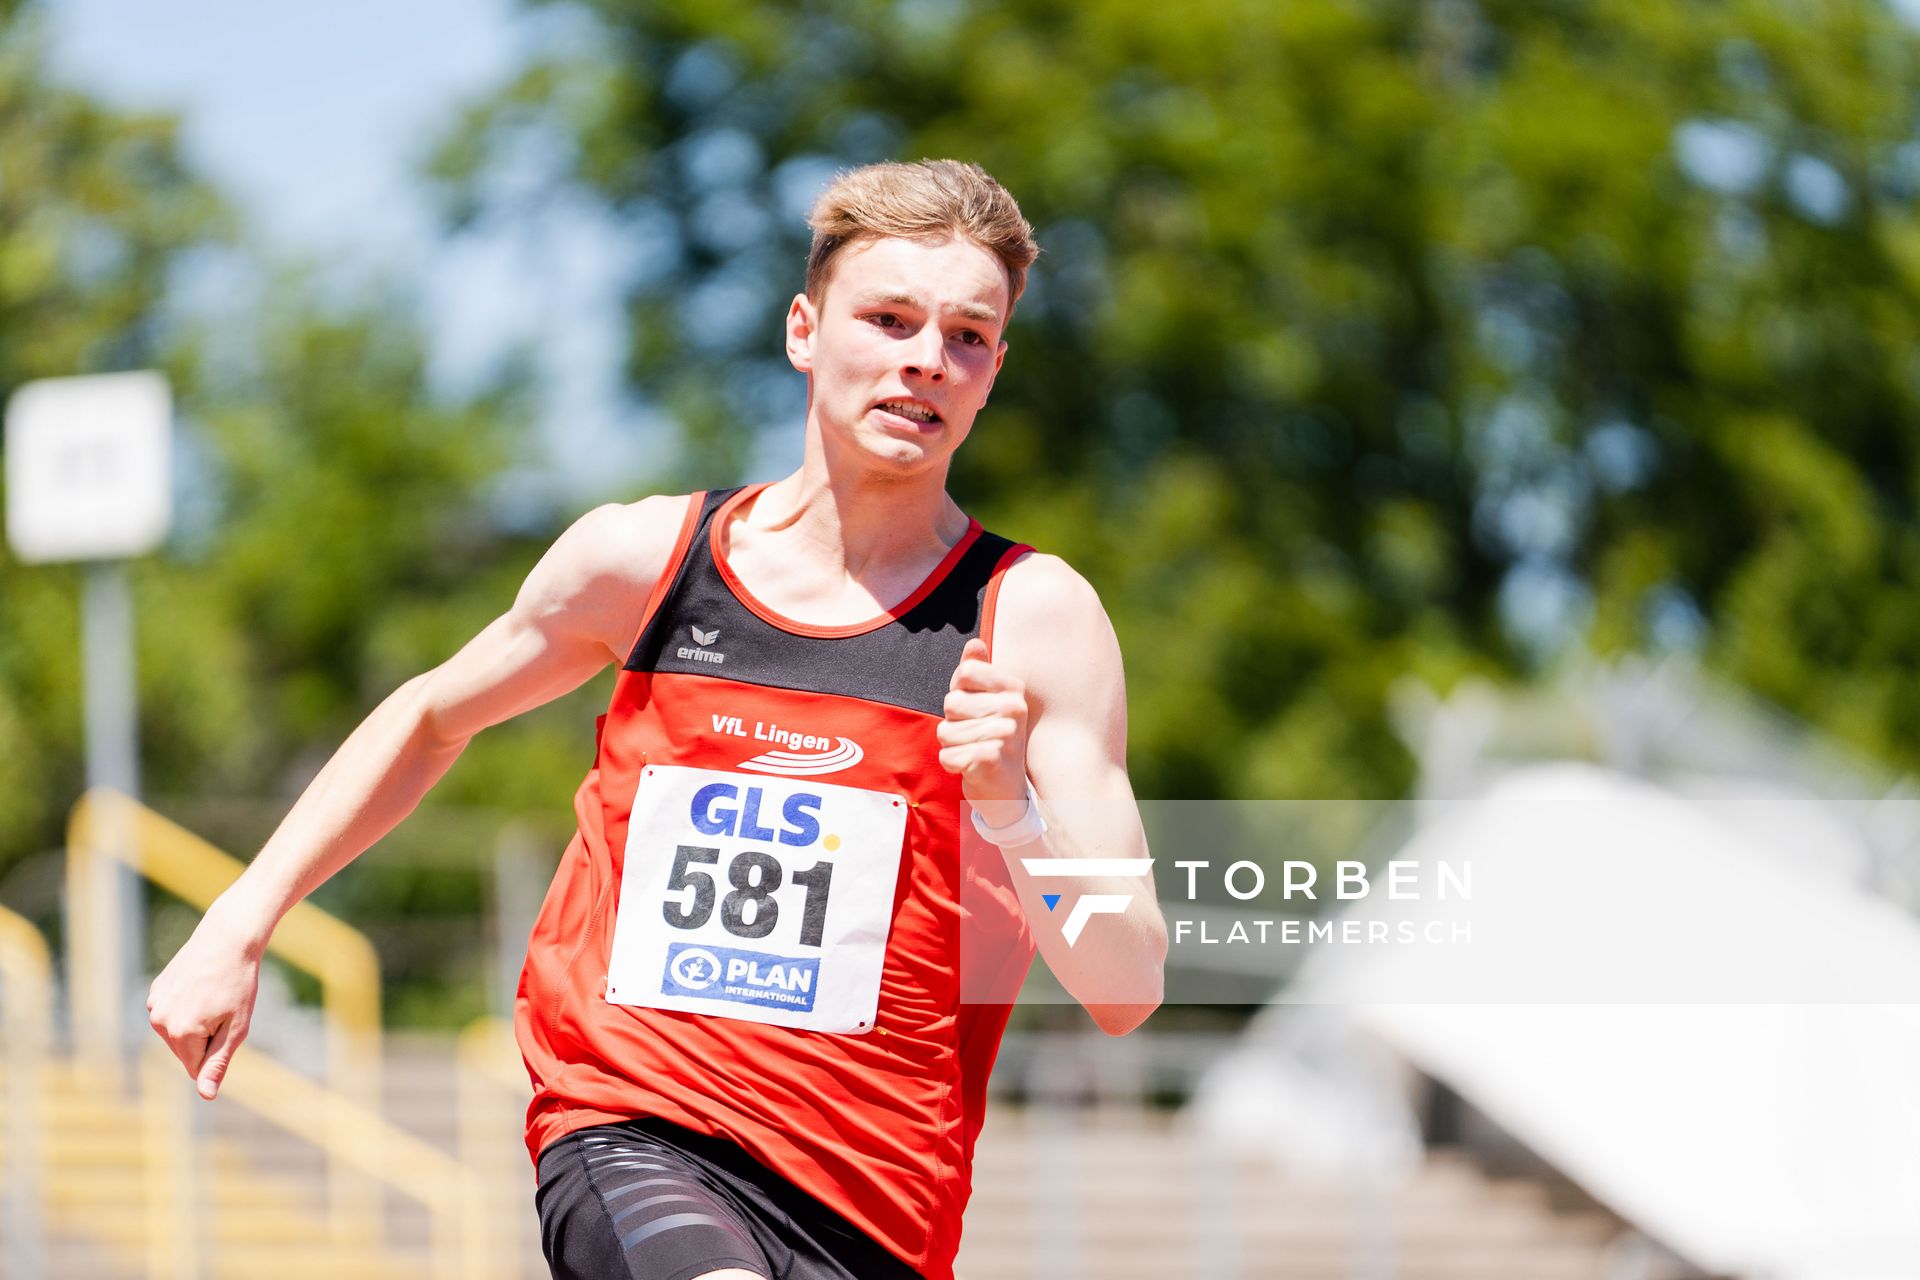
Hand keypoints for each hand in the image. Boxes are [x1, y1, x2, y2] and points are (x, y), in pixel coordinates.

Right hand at [146, 902, 262, 1099]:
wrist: (228, 937)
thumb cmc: (239, 983)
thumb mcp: (236, 1027)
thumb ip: (217, 1063)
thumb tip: (206, 1096)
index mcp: (180, 1033)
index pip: (196, 1068)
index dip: (218, 1051)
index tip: (228, 1024)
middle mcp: (159, 1021)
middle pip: (185, 1051)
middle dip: (206, 1039)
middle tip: (223, 1008)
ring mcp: (154, 1004)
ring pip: (178, 1033)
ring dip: (196, 1024)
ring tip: (213, 995)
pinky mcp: (155, 991)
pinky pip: (172, 1013)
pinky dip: (187, 1007)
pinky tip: (201, 986)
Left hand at [938, 637, 1030, 811]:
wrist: (1009, 792)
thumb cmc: (993, 740)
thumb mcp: (988, 702)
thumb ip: (978, 672)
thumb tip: (974, 643)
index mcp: (1013, 689)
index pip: (965, 672)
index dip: (959, 691)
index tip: (974, 709)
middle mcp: (1014, 708)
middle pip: (951, 702)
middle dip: (953, 723)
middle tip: (975, 737)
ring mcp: (1005, 734)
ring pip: (945, 731)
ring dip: (952, 746)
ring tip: (974, 752)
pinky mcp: (990, 759)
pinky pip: (947, 756)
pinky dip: (953, 764)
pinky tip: (972, 768)